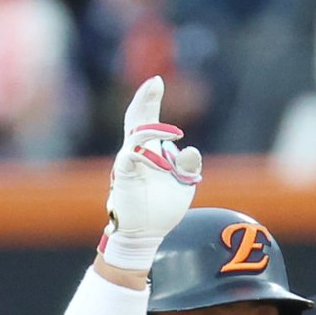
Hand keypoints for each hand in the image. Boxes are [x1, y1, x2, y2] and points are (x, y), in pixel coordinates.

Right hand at [102, 75, 201, 267]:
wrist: (148, 234)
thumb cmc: (163, 206)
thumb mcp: (183, 183)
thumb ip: (189, 165)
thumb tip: (192, 150)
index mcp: (149, 149)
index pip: (147, 118)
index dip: (150, 99)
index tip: (157, 81)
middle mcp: (135, 151)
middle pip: (136, 119)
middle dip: (144, 100)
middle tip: (155, 83)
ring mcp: (127, 163)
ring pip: (136, 137)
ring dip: (155, 131)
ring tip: (176, 134)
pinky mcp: (123, 177)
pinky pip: (130, 159)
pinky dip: (144, 157)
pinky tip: (158, 163)